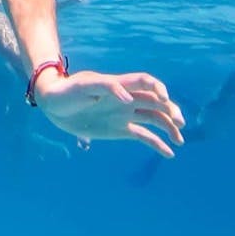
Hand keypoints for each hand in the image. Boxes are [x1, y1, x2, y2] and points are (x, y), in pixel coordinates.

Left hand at [36, 70, 185, 157]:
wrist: (54, 105)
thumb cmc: (68, 91)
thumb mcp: (84, 86)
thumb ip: (108, 87)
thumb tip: (128, 99)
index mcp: (119, 85)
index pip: (145, 82)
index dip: (158, 88)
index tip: (164, 99)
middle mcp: (126, 99)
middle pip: (155, 102)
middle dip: (170, 110)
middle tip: (179, 123)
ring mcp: (124, 115)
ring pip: (153, 119)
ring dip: (169, 127)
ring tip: (180, 140)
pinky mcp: (120, 130)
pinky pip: (143, 137)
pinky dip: (157, 144)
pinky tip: (169, 153)